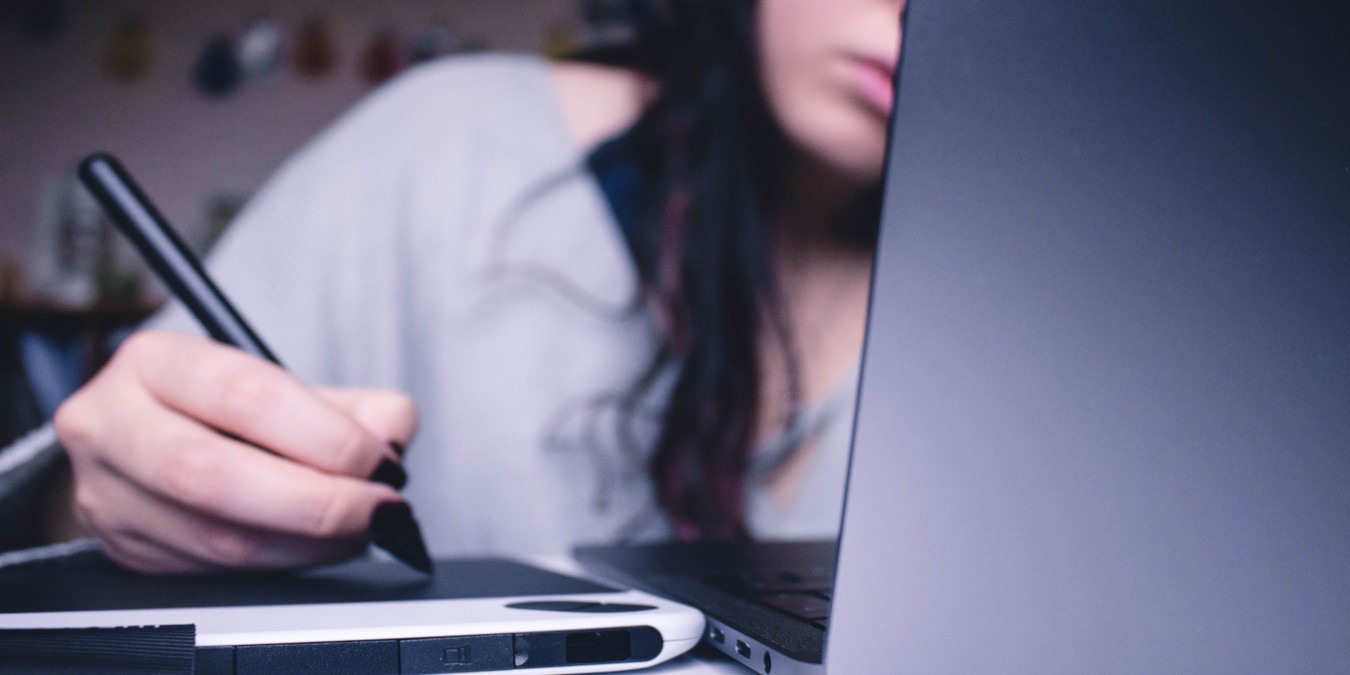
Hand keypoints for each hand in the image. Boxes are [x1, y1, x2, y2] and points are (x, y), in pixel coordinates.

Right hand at [53, 330, 418, 573]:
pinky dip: (281, 565)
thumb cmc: (225, 411)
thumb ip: (354, 405)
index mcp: (154, 361)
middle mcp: (112, 424)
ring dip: (308, 544)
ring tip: (359, 530)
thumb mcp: (285, 385)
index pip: (245, 395)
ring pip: (216, 538)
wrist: (145, 445)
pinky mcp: (124, 550)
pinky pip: (214, 572)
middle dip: (317, 502)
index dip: (324, 435)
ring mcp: (107, 495)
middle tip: (377, 509)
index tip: (380, 460)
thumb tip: (392, 435)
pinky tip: (315, 548)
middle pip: (216, 475)